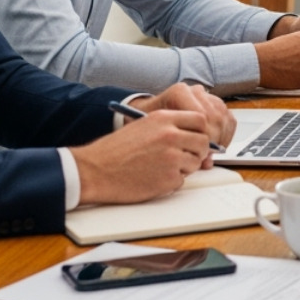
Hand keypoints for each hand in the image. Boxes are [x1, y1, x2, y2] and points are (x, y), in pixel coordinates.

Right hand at [72, 105, 211, 205]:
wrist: (95, 170)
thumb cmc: (115, 150)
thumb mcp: (144, 126)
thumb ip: (170, 126)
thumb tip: (195, 134)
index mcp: (164, 118)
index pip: (200, 119)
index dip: (200, 131)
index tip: (195, 138)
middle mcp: (171, 135)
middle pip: (203, 142)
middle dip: (197, 151)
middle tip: (184, 156)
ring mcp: (172, 158)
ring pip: (195, 162)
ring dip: (184, 167)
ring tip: (162, 167)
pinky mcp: (169, 178)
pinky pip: (182, 180)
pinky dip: (172, 181)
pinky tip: (154, 178)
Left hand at [133, 82, 236, 147]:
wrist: (145, 115)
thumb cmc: (146, 126)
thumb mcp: (153, 134)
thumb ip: (176, 146)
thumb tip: (204, 162)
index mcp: (178, 92)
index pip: (202, 117)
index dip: (204, 138)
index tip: (198, 153)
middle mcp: (194, 90)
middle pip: (215, 116)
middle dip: (214, 139)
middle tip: (205, 155)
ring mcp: (205, 95)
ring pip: (224, 116)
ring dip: (221, 137)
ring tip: (211, 151)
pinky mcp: (214, 102)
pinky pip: (228, 117)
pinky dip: (226, 133)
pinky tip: (218, 144)